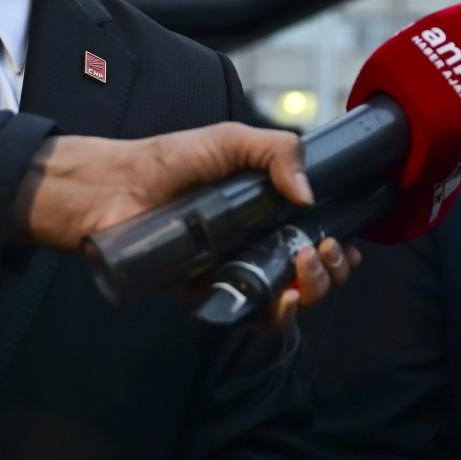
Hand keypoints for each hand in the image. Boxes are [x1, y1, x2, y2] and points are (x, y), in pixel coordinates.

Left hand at [14, 124, 361, 320]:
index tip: (347, 244)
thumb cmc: (168, 161)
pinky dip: (273, 318)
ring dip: (311, 293)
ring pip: (288, 302)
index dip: (338, 249)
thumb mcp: (231, 140)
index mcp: (268, 213)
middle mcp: (255, 247)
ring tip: (303, 270)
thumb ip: (278, 151)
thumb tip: (309, 195)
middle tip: (323, 251)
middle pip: (311, 276)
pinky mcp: (207, 296)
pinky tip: (282, 301)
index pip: (316, 240)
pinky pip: (248, 319)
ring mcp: (233, 274)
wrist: (113, 188)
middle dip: (330, 272)